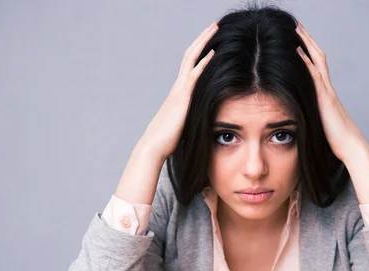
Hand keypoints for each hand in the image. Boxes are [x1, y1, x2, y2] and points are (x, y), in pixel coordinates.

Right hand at [142, 20, 218, 160]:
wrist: (153, 147)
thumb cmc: (167, 142)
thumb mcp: (183, 127)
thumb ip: (192, 119)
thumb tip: (201, 123)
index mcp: (178, 94)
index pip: (190, 66)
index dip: (200, 51)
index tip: (212, 41)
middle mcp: (177, 87)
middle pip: (190, 55)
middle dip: (203, 38)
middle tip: (215, 24)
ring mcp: (179, 91)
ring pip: (191, 58)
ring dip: (204, 42)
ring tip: (215, 28)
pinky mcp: (182, 98)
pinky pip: (194, 75)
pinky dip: (204, 62)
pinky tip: (213, 52)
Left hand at [295, 21, 365, 161]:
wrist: (351, 147)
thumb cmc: (337, 141)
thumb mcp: (321, 125)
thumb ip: (314, 117)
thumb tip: (302, 117)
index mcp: (326, 94)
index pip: (317, 66)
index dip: (309, 52)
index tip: (299, 39)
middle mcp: (328, 89)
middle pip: (318, 57)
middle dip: (307, 40)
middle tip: (297, 25)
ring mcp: (327, 92)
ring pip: (317, 61)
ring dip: (307, 43)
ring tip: (296, 29)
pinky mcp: (325, 98)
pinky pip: (314, 75)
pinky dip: (306, 61)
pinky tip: (297, 50)